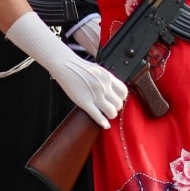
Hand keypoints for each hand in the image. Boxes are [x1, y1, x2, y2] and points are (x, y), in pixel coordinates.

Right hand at [6, 12, 126, 127]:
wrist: (66, 66)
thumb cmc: (80, 67)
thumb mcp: (99, 70)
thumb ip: (108, 79)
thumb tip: (114, 87)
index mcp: (109, 78)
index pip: (124, 92)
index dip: (122, 98)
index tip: (119, 100)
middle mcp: (104, 87)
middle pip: (119, 103)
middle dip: (116, 108)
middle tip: (112, 108)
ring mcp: (95, 95)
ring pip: (111, 112)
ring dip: (111, 115)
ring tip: (108, 115)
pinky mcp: (84, 102)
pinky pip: (97, 116)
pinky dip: (103, 122)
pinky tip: (105, 124)